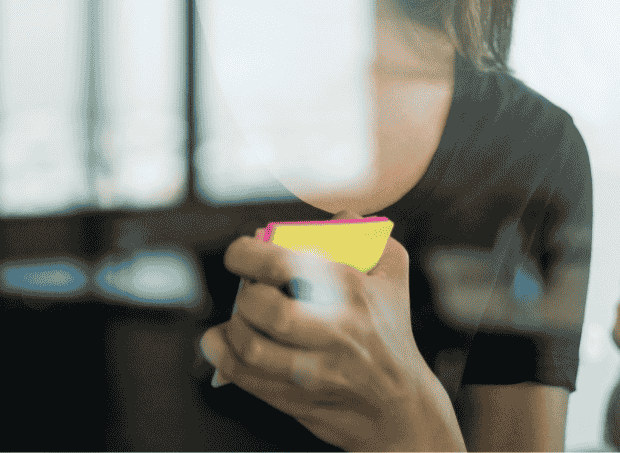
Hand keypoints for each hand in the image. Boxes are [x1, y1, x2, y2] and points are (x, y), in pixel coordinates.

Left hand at [200, 231, 465, 452]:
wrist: (398, 404)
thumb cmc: (391, 331)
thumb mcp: (393, 274)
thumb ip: (366, 234)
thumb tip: (334, 215)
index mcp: (352, 292)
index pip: (286, 265)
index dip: (249, 254)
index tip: (240, 252)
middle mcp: (333, 332)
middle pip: (266, 308)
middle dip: (246, 293)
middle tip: (249, 289)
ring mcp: (313, 370)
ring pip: (251, 347)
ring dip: (234, 326)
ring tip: (240, 316)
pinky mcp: (295, 399)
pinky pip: (244, 377)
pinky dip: (223, 356)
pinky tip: (222, 342)